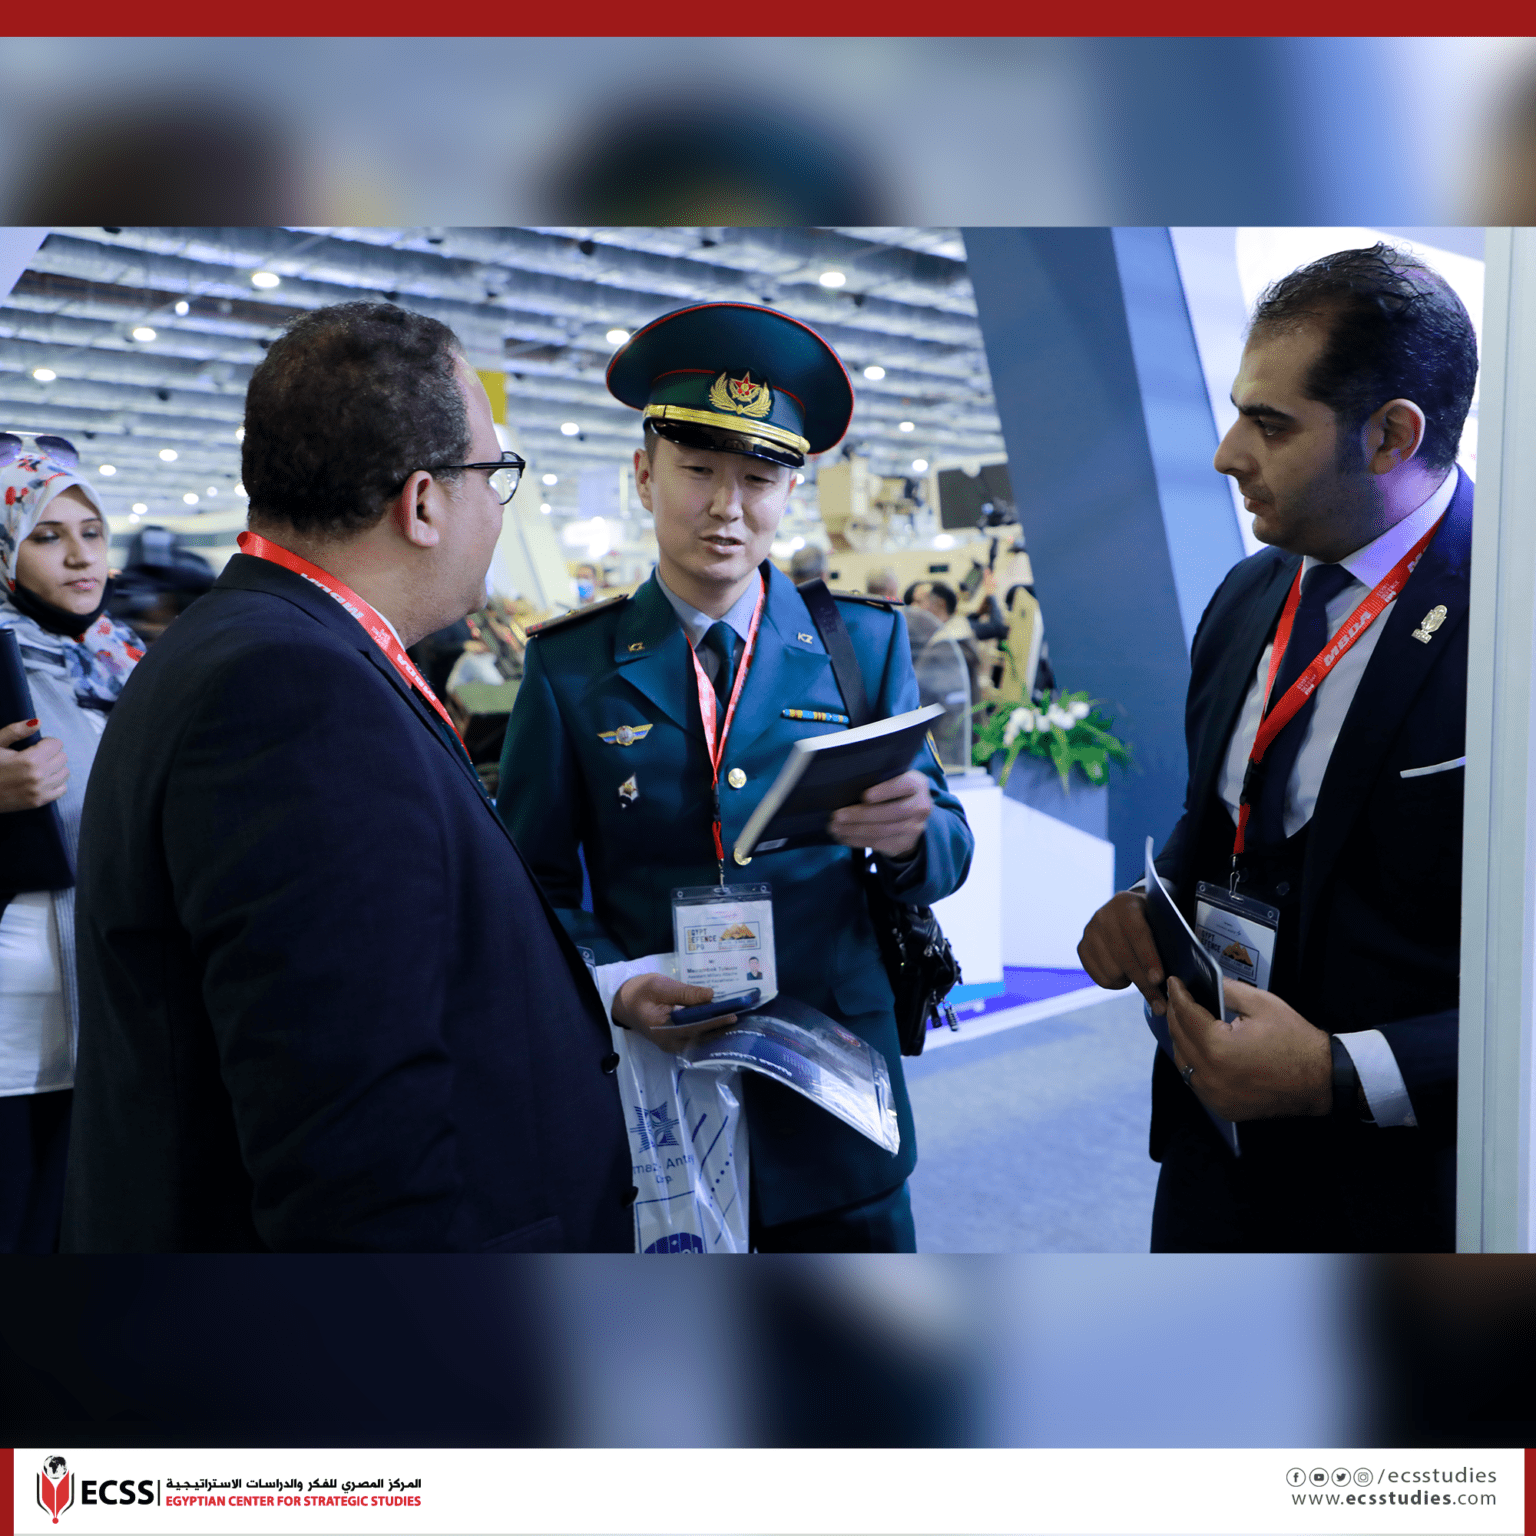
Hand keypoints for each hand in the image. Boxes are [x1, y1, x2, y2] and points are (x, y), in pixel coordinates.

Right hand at [0, 719, 67, 812]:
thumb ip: (15, 731)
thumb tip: (38, 722)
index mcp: (29, 760)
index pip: (57, 744)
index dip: (46, 742)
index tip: (37, 745)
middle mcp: (38, 776)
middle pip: (63, 758)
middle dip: (52, 754)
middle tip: (37, 756)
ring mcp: (40, 791)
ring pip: (65, 773)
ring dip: (55, 768)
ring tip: (39, 768)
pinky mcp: (38, 802)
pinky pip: (62, 789)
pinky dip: (56, 783)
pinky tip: (42, 780)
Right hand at [611, 973, 739, 1054]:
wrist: (623, 1003)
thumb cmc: (640, 992)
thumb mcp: (659, 986)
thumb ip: (684, 992)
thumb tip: (710, 995)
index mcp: (662, 1029)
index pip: (694, 1027)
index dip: (715, 1022)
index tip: (733, 1015)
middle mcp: (669, 1042)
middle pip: (700, 1037)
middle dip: (721, 1028)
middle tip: (742, 1018)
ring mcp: (673, 1045)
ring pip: (700, 1040)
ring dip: (718, 1031)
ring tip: (738, 1022)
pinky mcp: (676, 1041)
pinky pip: (696, 1038)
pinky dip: (710, 1031)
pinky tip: (723, 1023)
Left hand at [828, 769, 931, 857]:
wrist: (912, 818)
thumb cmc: (893, 792)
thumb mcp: (893, 780)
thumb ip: (878, 780)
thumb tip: (845, 785)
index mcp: (917, 785)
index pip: (904, 785)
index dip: (885, 791)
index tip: (865, 796)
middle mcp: (921, 806)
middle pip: (890, 812)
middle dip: (860, 815)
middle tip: (837, 816)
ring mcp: (914, 828)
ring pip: (881, 831)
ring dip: (854, 830)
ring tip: (835, 828)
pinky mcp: (903, 844)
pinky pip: (877, 843)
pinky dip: (857, 840)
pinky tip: (843, 837)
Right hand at [1078, 891, 1166, 1012]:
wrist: (1126, 910)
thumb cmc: (1151, 919)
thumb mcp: (1160, 919)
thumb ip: (1166, 940)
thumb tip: (1174, 976)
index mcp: (1126, 904)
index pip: (1137, 933)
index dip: (1148, 957)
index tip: (1158, 979)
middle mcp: (1103, 916)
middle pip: (1123, 957)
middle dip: (1143, 982)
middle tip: (1160, 1002)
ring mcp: (1089, 932)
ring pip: (1111, 971)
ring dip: (1130, 981)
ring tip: (1141, 975)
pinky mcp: (1082, 947)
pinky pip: (1100, 978)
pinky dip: (1116, 983)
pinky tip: (1125, 974)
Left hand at [1164, 976, 1331, 1120]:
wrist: (1321, 1080)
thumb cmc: (1296, 1042)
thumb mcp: (1263, 1004)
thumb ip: (1228, 990)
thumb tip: (1207, 982)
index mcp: (1218, 1048)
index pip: (1186, 1016)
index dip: (1178, 996)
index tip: (1174, 983)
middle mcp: (1211, 1076)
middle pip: (1179, 1038)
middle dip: (1175, 1015)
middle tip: (1177, 998)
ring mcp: (1215, 1096)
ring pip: (1183, 1063)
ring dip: (1180, 1040)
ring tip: (1185, 1021)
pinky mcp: (1223, 1108)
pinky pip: (1196, 1082)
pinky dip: (1193, 1064)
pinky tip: (1198, 1049)